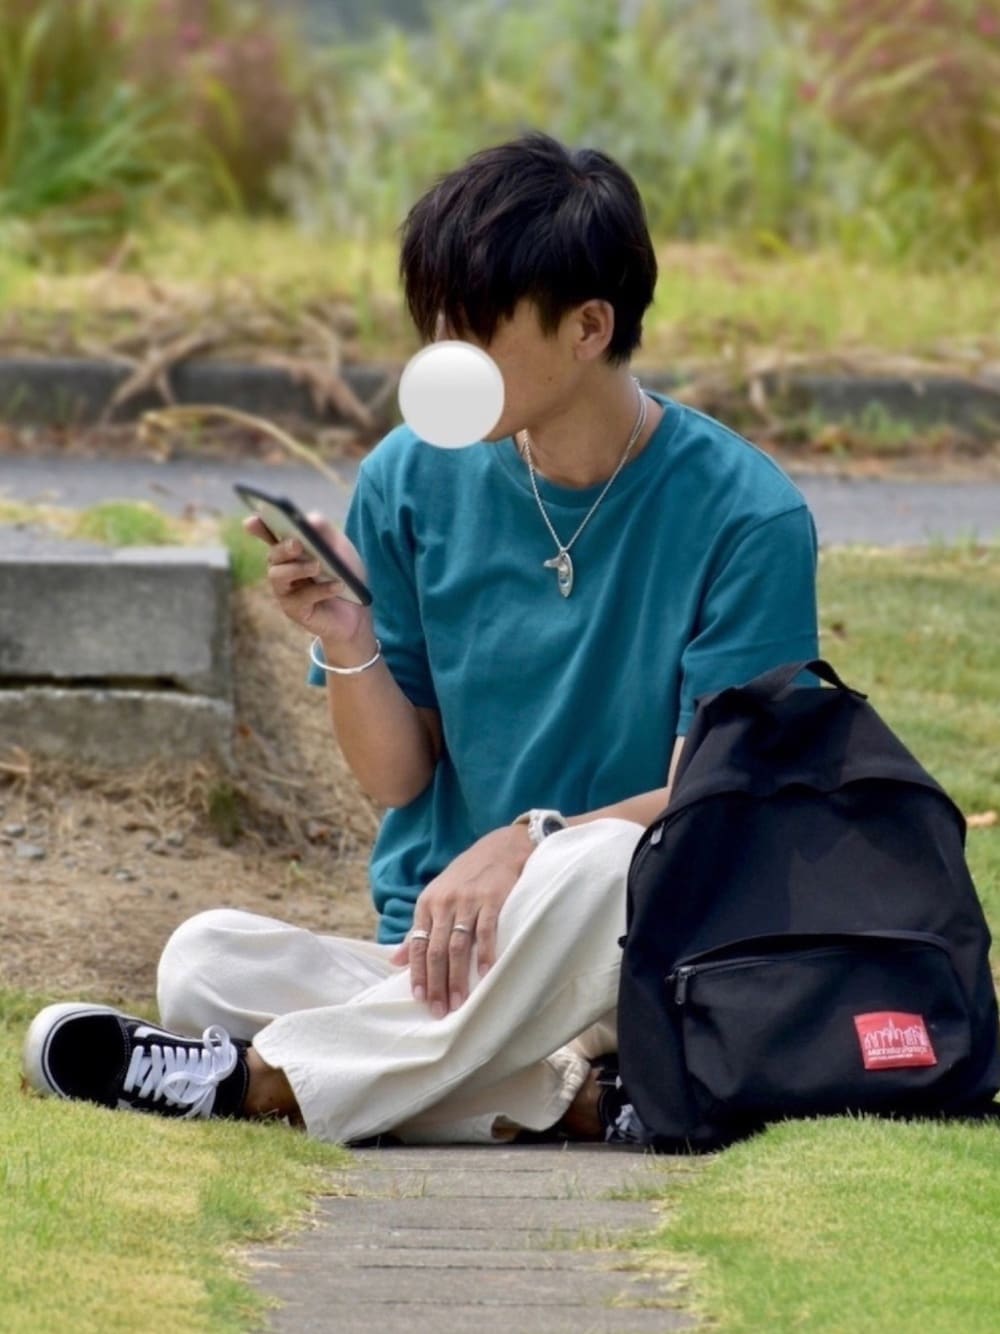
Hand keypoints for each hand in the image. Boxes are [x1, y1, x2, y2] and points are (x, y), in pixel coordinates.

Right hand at [245, 512, 371, 653]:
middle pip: (273, 555)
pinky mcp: (293, 610)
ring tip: (318, 566)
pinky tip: (337, 586)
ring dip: (298, 569)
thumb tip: (308, 519)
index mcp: (291, 550)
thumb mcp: (340, 548)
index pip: (270, 535)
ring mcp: (285, 591)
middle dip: (283, 548)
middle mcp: (283, 568)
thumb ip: (324, 531)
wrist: (358, 611)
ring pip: (278, 576)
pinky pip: (301, 598)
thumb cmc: (345, 575)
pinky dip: (320, 590)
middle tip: (297, 544)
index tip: (251, 520)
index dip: (259, 527)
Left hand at [390, 825, 534, 1017]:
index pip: (417, 946)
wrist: (499, 847)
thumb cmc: (466, 877)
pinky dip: (484, 953)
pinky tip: (485, 974)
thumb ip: (417, 930)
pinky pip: (486, 930)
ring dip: (457, 977)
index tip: (420, 1000)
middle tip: (439, 1011)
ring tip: (459, 1002)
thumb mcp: (436, 898)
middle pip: (436, 950)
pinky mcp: (492, 898)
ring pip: (457, 946)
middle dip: (436, 983)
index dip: (417, 974)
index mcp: (427, 904)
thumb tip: (393, 961)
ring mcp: (468, 901)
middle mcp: (444, 903)